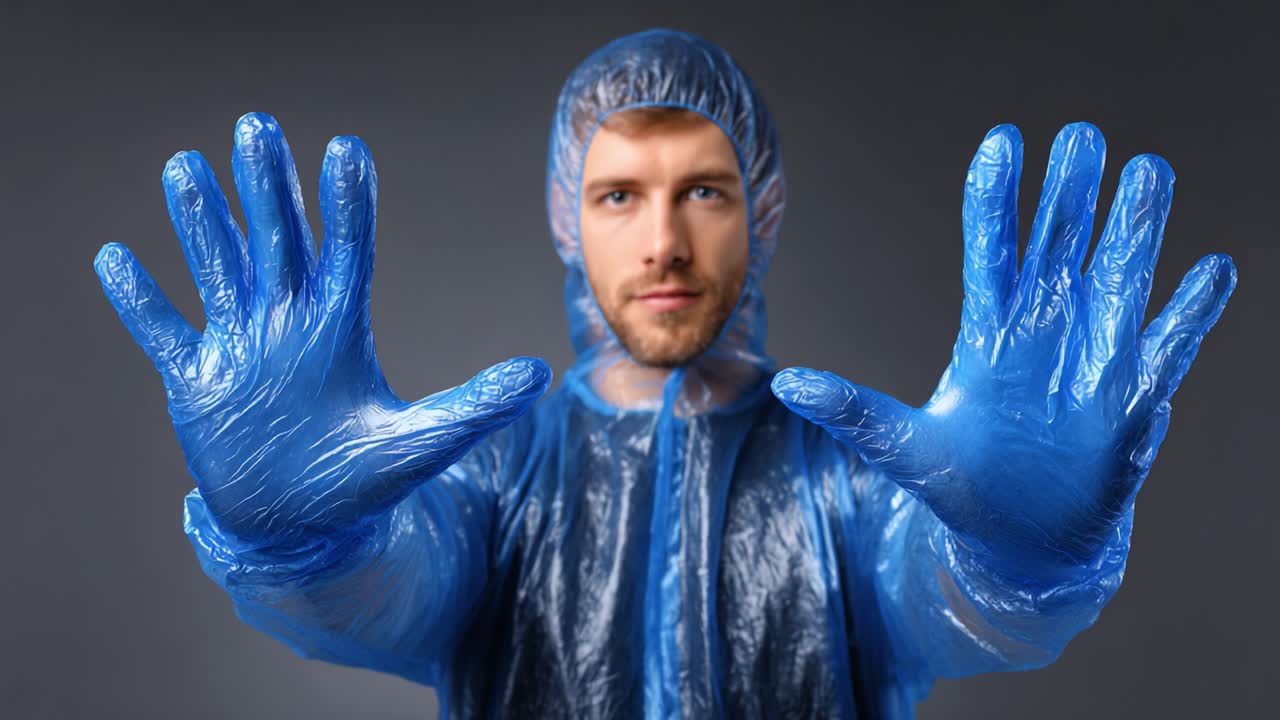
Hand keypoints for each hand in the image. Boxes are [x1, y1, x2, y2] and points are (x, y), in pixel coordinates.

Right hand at [94, 113, 549, 549]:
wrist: (301, 525)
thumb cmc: (360, 480)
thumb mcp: (421, 443)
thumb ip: (475, 407)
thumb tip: (539, 377)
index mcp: (338, 328)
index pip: (345, 251)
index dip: (346, 204)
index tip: (347, 150)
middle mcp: (287, 323)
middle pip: (276, 239)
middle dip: (266, 186)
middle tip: (257, 126)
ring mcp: (239, 347)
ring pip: (217, 268)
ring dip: (201, 223)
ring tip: (186, 167)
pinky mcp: (196, 381)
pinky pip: (160, 332)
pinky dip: (138, 302)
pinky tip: (117, 259)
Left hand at [772, 123, 1235, 577]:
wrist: (1018, 541)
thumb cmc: (963, 486)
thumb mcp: (902, 447)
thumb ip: (854, 410)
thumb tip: (790, 383)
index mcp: (989, 332)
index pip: (993, 249)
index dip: (998, 198)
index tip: (1003, 140)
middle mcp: (1045, 330)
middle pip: (1062, 246)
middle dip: (1072, 194)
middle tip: (1083, 137)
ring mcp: (1093, 358)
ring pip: (1120, 277)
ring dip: (1136, 229)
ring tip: (1148, 171)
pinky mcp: (1132, 398)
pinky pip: (1169, 345)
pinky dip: (1192, 311)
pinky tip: (1211, 269)